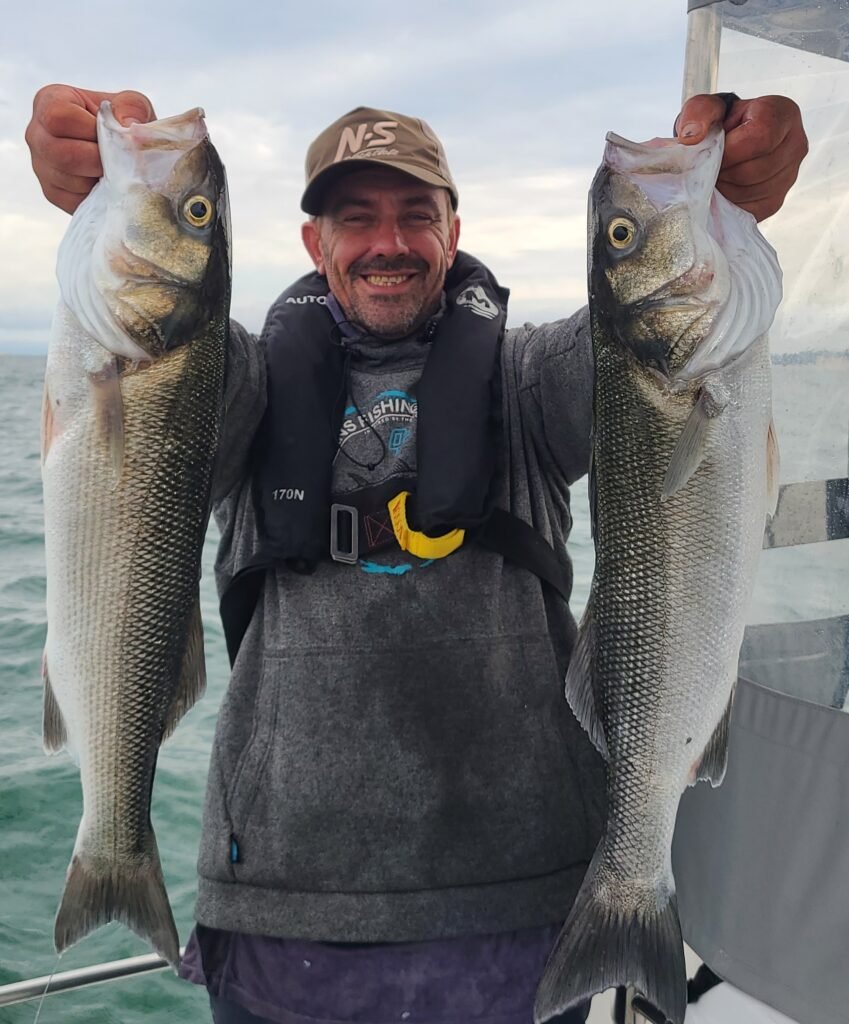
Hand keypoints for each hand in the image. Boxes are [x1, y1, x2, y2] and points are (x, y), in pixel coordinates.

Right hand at [25, 84, 155, 213]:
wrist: (125, 152)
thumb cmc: (122, 122)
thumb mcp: (132, 105)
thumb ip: (131, 106)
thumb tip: (127, 125)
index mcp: (49, 103)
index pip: (59, 117)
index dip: (90, 130)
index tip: (110, 133)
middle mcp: (37, 134)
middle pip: (61, 154)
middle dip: (97, 160)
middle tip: (117, 159)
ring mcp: (42, 166)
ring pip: (70, 181)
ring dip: (100, 180)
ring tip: (114, 170)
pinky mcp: (54, 193)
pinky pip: (74, 201)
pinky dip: (98, 196)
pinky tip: (107, 184)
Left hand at [676, 93, 807, 220]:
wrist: (726, 144)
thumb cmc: (718, 123)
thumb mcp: (705, 107)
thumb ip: (698, 113)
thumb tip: (691, 136)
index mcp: (783, 114)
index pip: (760, 137)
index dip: (730, 150)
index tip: (714, 150)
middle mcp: (795, 145)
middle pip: (754, 170)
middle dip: (724, 171)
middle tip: (710, 166)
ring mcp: (789, 177)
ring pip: (749, 192)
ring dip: (724, 188)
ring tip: (716, 175)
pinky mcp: (775, 202)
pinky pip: (747, 210)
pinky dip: (728, 203)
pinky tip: (722, 188)